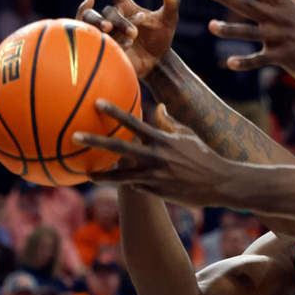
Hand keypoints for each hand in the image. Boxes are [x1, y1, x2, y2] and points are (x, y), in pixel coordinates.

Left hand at [75, 102, 235, 207]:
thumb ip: (169, 123)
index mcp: (162, 139)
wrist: (218, 183)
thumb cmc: (203, 156)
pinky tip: (128, 183)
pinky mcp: (156, 191)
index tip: (96, 103)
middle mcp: (155, 156)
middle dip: (96, 141)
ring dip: (102, 175)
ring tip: (87, 173)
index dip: (114, 112)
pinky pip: (137, 186)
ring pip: (122, 175)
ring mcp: (154, 176)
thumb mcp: (188, 135)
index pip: (133, 122)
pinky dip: (131, 183)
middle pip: (119, 147)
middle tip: (75, 136)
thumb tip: (158, 107)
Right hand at [76, 0, 179, 77]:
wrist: (158, 61)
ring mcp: (108, 33)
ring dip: (104, 27)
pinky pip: (102, 44)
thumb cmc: (161, 36)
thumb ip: (172, 6)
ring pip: (97, 26)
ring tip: (112, 31)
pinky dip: (114, 43)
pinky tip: (129, 45)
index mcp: (126, 6)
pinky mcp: (107, 48)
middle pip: (106, 12)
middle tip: (133, 32)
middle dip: (116, 19)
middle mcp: (114, 17)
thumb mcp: (169, 20)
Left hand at [200, 0, 294, 85]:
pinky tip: (230, 62)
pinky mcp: (283, 57)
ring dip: (229, 29)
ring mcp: (281, 38)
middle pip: (247, 4)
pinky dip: (245, 62)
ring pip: (250, 32)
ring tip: (211, 26)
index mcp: (284, 6)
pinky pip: (260, 60)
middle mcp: (280, 19)